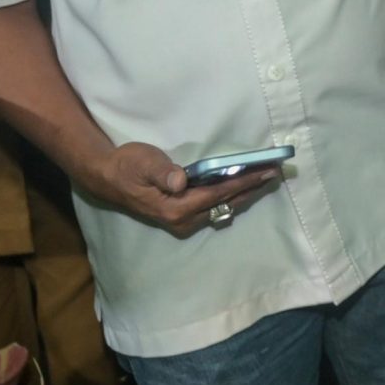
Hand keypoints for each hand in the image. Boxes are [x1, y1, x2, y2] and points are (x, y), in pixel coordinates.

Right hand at [79, 142, 277, 238]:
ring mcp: (183, 221)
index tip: (265, 171)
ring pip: (223, 208)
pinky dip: (232, 197)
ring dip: (244, 194)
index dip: (244, 181)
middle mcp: (183, 220)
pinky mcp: (183, 216)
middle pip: (226, 203)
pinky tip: (244, 187)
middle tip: (275, 174)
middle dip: (251, 188)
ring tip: (266, 179)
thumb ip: (162, 172)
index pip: (218, 193)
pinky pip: (215, 208)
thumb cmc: (128, 166)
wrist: (109, 177)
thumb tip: (181, 182)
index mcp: (175, 208)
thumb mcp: (143, 163)